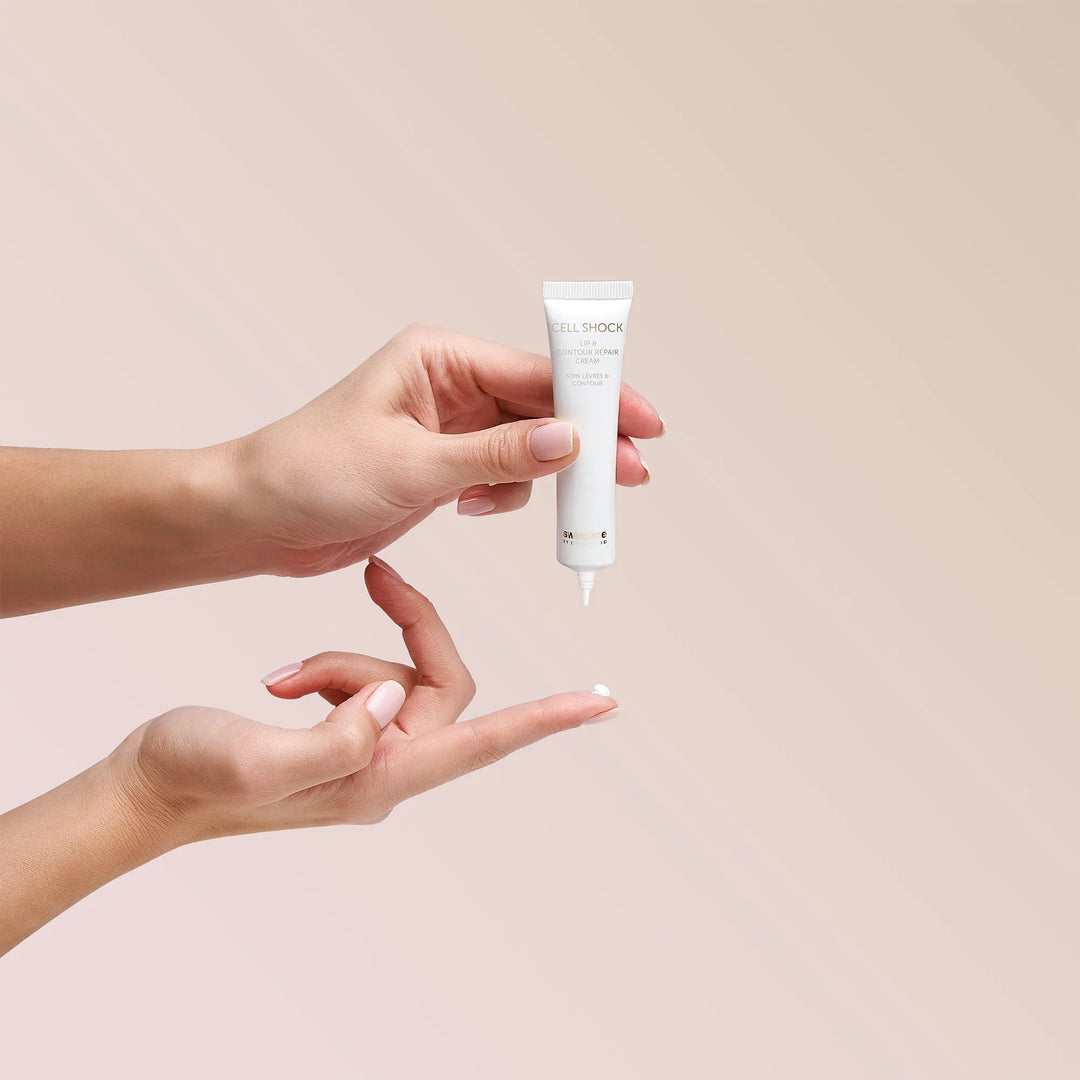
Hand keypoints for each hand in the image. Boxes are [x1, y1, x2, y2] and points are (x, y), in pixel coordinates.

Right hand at [112, 557, 617, 840]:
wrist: (145, 789)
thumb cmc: (191, 778)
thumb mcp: (255, 759)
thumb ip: (337, 733)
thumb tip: (392, 695)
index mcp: (379, 778)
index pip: (483, 740)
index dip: (546, 720)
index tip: (600, 702)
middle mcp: (386, 766)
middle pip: (436, 681)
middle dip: (399, 637)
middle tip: (365, 592)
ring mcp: (366, 751)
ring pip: (392, 673)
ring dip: (341, 659)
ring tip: (280, 678)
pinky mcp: (344, 733)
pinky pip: (361, 679)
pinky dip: (327, 666)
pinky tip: (281, 682)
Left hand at [227, 323, 661, 575]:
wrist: (256, 519)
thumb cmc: (308, 473)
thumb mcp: (411, 465)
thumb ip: (496, 454)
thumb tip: (570, 440)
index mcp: (439, 359)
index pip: (536, 373)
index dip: (596, 397)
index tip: (643, 421)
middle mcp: (448, 385)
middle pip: (542, 408)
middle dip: (585, 441)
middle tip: (630, 473)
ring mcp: (448, 427)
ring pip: (528, 445)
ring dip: (541, 476)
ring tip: (542, 506)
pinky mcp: (443, 465)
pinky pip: (502, 474)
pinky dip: (505, 494)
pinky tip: (476, 508)